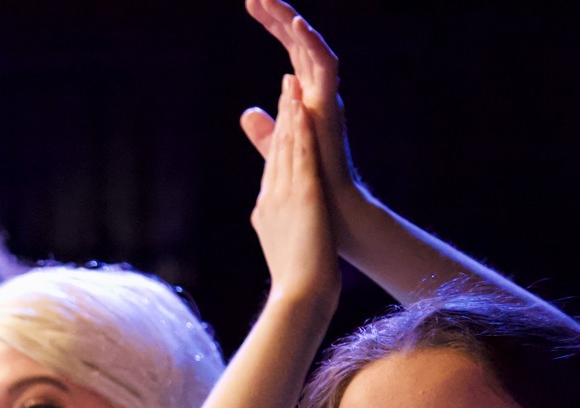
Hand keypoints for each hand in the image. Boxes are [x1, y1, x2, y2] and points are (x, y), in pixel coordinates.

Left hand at [240, 0, 368, 239]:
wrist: (329, 215)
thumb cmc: (310, 190)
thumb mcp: (280, 152)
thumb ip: (267, 130)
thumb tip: (248, 112)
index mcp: (306, 99)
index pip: (288, 50)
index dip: (272, 27)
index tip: (250, 4)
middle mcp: (318, 93)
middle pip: (298, 44)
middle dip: (278, 17)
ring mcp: (326, 98)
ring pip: (311, 48)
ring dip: (290, 22)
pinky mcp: (332, 106)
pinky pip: (326, 66)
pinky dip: (312, 43)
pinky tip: (295, 24)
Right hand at [252, 77, 340, 312]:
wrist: (298, 298)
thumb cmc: (298, 288)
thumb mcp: (287, 257)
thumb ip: (284, 239)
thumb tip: (281, 238)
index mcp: (267, 214)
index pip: (272, 170)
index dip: (277, 140)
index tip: (282, 117)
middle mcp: (270, 200)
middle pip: (276, 151)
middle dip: (281, 116)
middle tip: (284, 87)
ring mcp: (284, 196)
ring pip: (285, 146)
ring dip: (288, 112)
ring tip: (291, 84)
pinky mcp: (302, 195)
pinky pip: (299, 154)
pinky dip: (299, 128)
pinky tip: (301, 107)